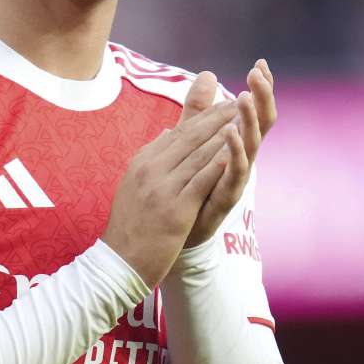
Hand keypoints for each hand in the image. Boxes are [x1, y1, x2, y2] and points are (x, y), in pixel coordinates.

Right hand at [101, 87, 237, 286]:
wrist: (119, 262)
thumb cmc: (130, 225)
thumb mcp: (135, 183)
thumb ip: (153, 156)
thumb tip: (167, 131)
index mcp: (143, 161)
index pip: (178, 132)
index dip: (204, 117)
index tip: (224, 103)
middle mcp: (151, 169)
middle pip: (190, 137)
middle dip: (217, 117)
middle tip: (240, 100)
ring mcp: (163, 188)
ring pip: (199, 154)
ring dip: (224, 134)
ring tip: (244, 118)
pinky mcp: (176, 209)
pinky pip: (202, 180)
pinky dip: (219, 163)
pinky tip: (235, 150)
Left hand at [180, 59, 275, 247]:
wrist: (176, 229)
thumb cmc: (190, 183)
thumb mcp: (192, 138)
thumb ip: (199, 109)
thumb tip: (208, 75)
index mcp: (237, 143)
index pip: (254, 110)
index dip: (260, 89)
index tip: (261, 63)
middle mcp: (242, 157)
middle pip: (260, 123)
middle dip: (262, 97)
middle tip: (258, 73)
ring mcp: (237, 176)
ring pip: (251, 144)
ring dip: (249, 120)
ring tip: (244, 96)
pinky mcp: (226, 195)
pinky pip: (235, 172)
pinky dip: (234, 151)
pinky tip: (230, 133)